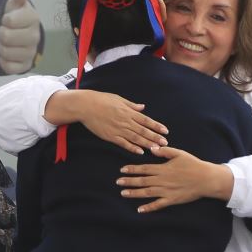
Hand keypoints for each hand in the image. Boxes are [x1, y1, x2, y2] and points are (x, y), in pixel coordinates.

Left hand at [0, 0, 39, 73]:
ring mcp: (31, 52)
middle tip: (4, 31)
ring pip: (5, 52)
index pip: (9, 21)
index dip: (4, 20)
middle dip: (0, 34)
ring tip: (5, 42)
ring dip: (0, 47)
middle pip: (5, 37)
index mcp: (33, 18)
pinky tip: (6, 55)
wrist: (19, 36)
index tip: (7, 19)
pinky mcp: (26, 66)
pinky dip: (3, 61)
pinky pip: (8, 67)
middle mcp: (35, 36)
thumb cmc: (16, 18)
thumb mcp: (16, 4)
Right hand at [48, 88, 165, 153]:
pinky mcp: (110, 136)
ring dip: (147, 144)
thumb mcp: (119, 99)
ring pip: (136, 138)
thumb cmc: (102, 100)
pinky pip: (123, 143)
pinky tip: (140, 152)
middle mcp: (126, 121)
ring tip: (156, 149)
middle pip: (143, 131)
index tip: (165, 131)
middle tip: (165, 143)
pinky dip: (132, 148)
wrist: (86, 106)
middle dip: (155, 137)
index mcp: (129, 112)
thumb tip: (143, 107)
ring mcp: (118, 129)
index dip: (156, 126)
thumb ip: (132, 105)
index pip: (146, 120)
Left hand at [119, 145, 232, 212]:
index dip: (132, 169)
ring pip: (147, 193)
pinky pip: (158, 205)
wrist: (206, 179)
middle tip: (118, 182)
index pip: (144, 168)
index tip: (122, 170)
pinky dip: (148, 208)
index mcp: (163, 168)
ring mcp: (166, 191)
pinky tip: (139, 210)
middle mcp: (162, 180)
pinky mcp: (172, 200)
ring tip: (123, 193)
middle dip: (129, 181)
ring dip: (134, 193)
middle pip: (142, 181)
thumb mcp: (179, 153)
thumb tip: (152, 149)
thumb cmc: (193, 164)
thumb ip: (165, 151)